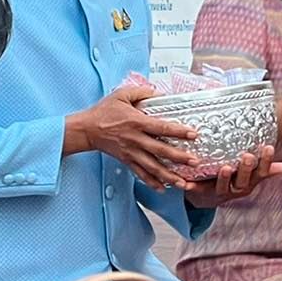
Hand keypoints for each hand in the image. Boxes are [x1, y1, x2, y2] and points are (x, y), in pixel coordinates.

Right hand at [80, 84, 199, 189]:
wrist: (86, 129)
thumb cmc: (104, 110)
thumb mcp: (122, 94)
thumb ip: (142, 92)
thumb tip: (160, 92)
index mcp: (136, 122)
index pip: (162, 127)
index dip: (178, 131)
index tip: (193, 135)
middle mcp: (135, 139)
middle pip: (160, 150)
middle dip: (179, 158)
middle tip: (195, 162)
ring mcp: (131, 152)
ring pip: (152, 167)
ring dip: (169, 176)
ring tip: (183, 183)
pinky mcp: (126, 160)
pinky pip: (140, 174)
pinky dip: (151, 182)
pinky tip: (163, 189)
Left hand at [186, 145, 281, 207]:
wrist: (206, 198)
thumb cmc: (232, 181)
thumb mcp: (249, 177)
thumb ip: (264, 170)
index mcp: (248, 183)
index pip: (261, 173)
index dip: (266, 162)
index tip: (269, 147)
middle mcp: (236, 189)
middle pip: (243, 182)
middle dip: (246, 170)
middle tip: (249, 157)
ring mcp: (219, 192)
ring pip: (223, 187)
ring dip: (224, 178)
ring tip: (225, 168)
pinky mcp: (202, 193)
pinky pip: (198, 191)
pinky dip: (193, 187)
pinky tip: (188, 183)